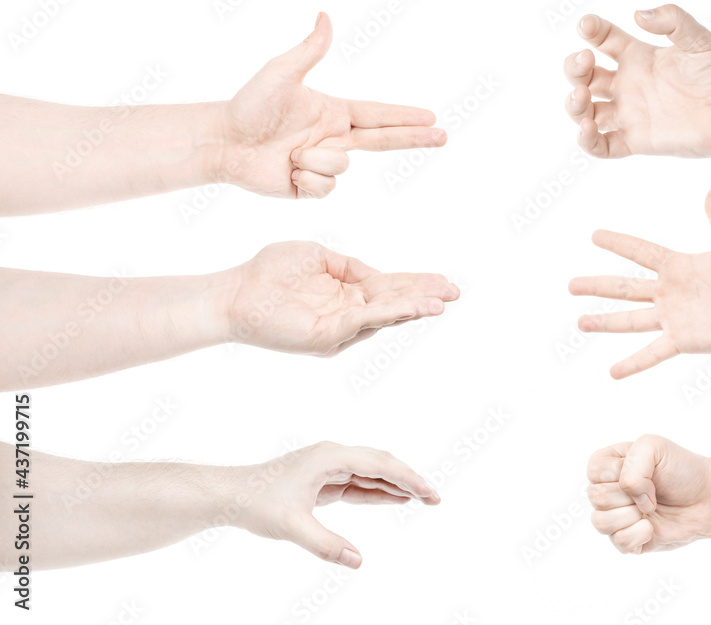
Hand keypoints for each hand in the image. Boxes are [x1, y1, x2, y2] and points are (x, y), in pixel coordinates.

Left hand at [218, 12, 445, 198]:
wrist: (226, 142)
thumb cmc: (250, 104)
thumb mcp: (281, 73)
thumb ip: (310, 50)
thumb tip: (326, 17)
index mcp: (333, 113)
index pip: (378, 115)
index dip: (405, 116)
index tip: (431, 117)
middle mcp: (333, 138)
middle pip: (383, 141)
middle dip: (414, 138)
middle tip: (443, 136)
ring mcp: (323, 164)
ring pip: (342, 167)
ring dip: (315, 159)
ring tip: (288, 153)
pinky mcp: (311, 188)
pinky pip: (326, 187)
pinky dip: (306, 177)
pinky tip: (287, 171)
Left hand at [225, 241, 458, 355]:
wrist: (234, 292)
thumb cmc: (270, 271)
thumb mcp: (319, 257)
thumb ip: (350, 266)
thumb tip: (376, 274)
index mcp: (347, 294)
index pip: (389, 288)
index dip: (417, 284)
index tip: (443, 281)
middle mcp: (347, 315)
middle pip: (394, 305)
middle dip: (425, 298)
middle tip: (455, 293)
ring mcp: (338, 329)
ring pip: (384, 317)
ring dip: (414, 308)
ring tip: (441, 302)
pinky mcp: (326, 338)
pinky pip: (364, 322)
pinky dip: (390, 313)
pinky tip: (411, 306)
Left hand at [229, 442, 439, 567]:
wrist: (231, 495)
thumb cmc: (257, 504)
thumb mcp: (292, 527)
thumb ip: (326, 545)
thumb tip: (357, 561)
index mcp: (330, 457)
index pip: (379, 464)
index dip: (408, 478)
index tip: (429, 493)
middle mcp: (333, 456)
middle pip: (381, 463)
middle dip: (409, 479)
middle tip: (435, 498)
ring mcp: (329, 466)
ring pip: (371, 472)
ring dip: (396, 484)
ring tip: (424, 498)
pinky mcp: (324, 480)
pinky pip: (358, 483)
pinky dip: (379, 491)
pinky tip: (397, 497)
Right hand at [564, 4, 710, 158]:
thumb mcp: (698, 39)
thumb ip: (672, 21)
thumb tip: (639, 15)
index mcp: (638, 57)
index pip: (603, 40)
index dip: (591, 31)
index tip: (587, 27)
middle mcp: (628, 85)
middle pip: (586, 75)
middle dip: (575, 67)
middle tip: (585, 61)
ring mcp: (629, 114)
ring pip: (586, 111)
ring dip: (574, 104)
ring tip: (581, 96)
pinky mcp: (636, 141)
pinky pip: (602, 146)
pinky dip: (587, 140)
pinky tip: (587, 128)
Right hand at [569, 188, 710, 378]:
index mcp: (678, 266)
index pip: (640, 252)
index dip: (618, 243)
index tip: (594, 235)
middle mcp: (668, 292)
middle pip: (624, 288)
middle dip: (597, 286)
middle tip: (571, 285)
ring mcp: (673, 318)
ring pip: (630, 320)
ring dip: (604, 322)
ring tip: (580, 323)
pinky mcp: (682, 340)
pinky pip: (652, 353)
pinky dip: (633, 363)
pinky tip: (612, 372)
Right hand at [587, 435, 710, 553]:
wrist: (708, 498)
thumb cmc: (681, 469)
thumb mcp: (655, 447)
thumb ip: (634, 463)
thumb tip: (632, 497)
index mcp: (608, 465)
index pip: (594, 471)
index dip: (620, 473)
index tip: (646, 471)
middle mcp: (608, 491)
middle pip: (596, 497)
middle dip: (629, 495)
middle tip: (651, 492)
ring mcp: (616, 517)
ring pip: (600, 522)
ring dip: (631, 516)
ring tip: (650, 510)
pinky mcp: (628, 540)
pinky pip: (618, 542)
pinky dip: (639, 534)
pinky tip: (652, 527)